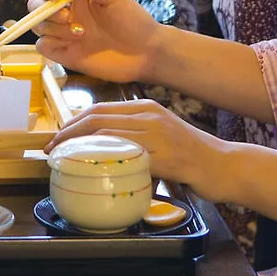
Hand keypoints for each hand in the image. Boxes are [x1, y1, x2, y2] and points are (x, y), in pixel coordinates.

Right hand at [32, 0, 163, 83]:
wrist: (146, 52)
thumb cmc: (133, 21)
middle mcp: (68, 14)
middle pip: (36, 6)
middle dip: (46, 10)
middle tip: (68, 16)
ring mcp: (65, 35)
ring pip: (39, 26)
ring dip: (55, 28)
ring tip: (81, 34)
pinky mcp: (66, 54)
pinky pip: (43, 47)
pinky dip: (51, 44)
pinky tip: (73, 44)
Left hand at [49, 98, 238, 201]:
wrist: (225, 165)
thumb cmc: (191, 155)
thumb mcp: (160, 135)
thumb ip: (136, 135)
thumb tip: (104, 147)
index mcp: (146, 108)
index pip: (99, 110)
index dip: (73, 122)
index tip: (57, 137)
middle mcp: (149, 115)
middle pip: (96, 118)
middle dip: (67, 133)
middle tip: (51, 148)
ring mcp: (156, 134)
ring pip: (106, 133)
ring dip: (78, 146)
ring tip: (63, 158)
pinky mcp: (163, 155)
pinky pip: (125, 153)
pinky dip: (103, 158)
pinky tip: (90, 167)